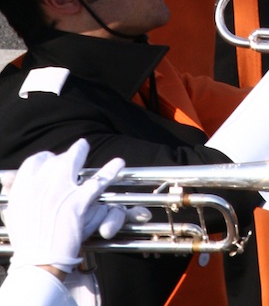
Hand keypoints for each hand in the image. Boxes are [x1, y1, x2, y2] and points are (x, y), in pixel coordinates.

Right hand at [2, 139, 124, 272]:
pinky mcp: (78, 202)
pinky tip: (118, 164)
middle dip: (62, 157)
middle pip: (54, 160)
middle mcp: (39, 185)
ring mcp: (60, 191)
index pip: (35, 161)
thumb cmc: (27, 242)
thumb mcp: (14, 214)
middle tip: (70, 156)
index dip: (45, 159)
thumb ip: (14, 193)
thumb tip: (6, 178)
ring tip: (84, 146)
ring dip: (81, 151)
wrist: (38, 263)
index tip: (51, 159)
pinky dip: (111, 170)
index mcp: (22, 188)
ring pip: (73, 161)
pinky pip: (98, 180)